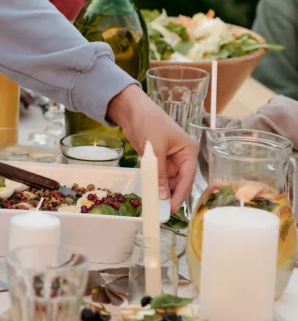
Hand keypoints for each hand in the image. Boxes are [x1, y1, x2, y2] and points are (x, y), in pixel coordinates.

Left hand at [107, 85, 197, 212]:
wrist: (131, 110)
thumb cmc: (149, 121)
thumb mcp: (155, 148)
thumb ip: (158, 172)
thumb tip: (162, 195)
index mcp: (189, 151)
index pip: (188, 177)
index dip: (181, 193)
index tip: (174, 207)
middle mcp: (182, 157)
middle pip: (179, 182)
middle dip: (172, 195)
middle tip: (163, 211)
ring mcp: (169, 160)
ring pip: (168, 182)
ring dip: (162, 192)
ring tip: (156, 206)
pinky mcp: (157, 161)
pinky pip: (158, 177)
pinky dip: (154, 185)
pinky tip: (150, 194)